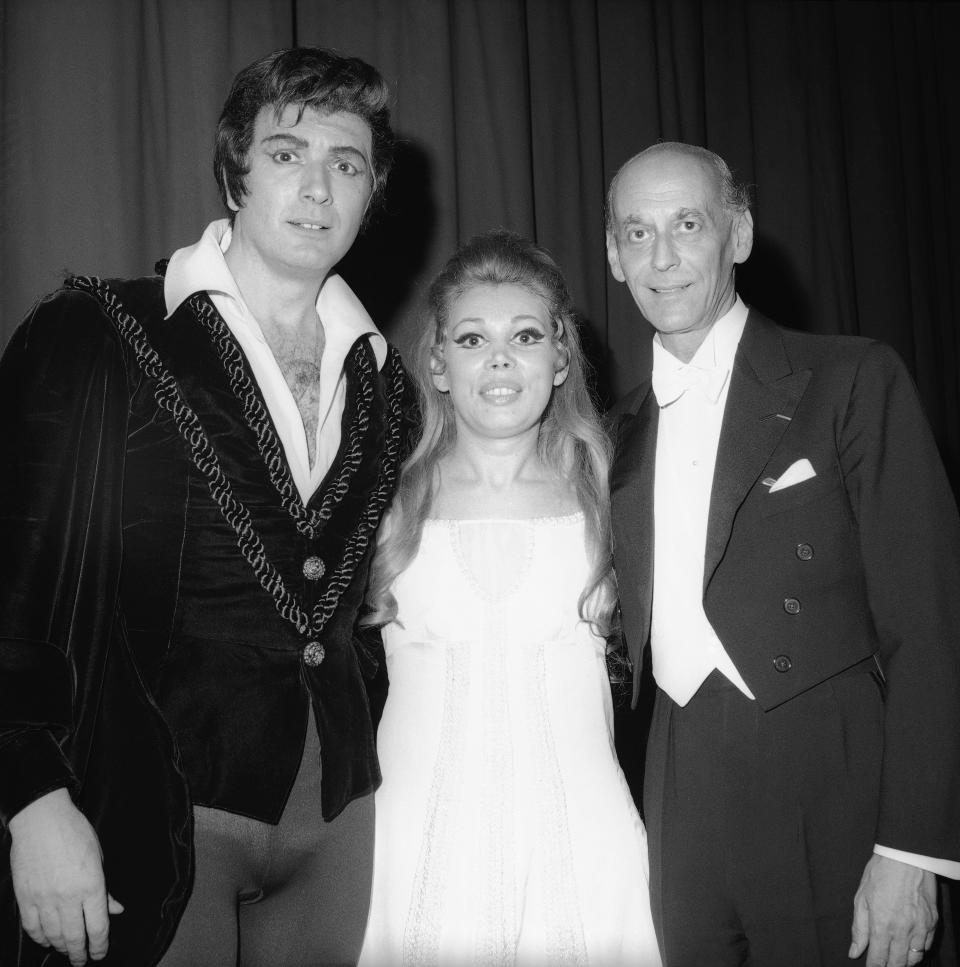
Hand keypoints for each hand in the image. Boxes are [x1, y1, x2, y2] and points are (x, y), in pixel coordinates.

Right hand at [8, 788, 123, 965]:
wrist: (42, 819)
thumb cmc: (75, 832)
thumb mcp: (99, 856)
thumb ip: (105, 888)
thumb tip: (115, 909)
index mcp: (92, 885)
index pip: (98, 927)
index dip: (100, 945)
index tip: (100, 953)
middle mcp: (68, 897)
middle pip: (75, 937)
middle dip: (80, 953)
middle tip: (82, 961)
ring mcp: (44, 899)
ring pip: (53, 935)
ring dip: (61, 947)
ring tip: (67, 951)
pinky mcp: (25, 898)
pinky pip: (32, 927)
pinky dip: (40, 937)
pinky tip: (46, 940)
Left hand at [849, 854, 936, 965]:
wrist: (905, 858)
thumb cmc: (879, 874)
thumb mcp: (861, 898)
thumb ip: (859, 928)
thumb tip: (854, 952)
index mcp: (881, 925)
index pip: (878, 959)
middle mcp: (902, 930)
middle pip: (897, 963)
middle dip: (888, 966)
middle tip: (883, 963)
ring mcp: (919, 927)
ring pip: (914, 958)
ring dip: (903, 960)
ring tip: (895, 956)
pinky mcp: (932, 922)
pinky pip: (926, 945)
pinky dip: (918, 949)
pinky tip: (909, 944)